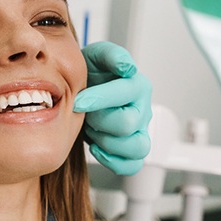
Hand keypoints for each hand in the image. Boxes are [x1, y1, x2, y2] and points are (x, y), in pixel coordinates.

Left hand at [74, 42, 151, 175]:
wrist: (83, 90)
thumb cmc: (91, 74)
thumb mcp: (96, 56)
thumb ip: (111, 55)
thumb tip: (126, 67)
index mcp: (137, 85)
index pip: (125, 94)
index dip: (98, 99)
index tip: (78, 101)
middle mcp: (142, 109)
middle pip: (128, 124)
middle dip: (99, 120)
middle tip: (85, 114)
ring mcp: (139, 131)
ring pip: (137, 148)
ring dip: (108, 142)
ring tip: (93, 131)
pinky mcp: (132, 148)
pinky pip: (132, 165)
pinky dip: (114, 161)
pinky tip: (97, 148)